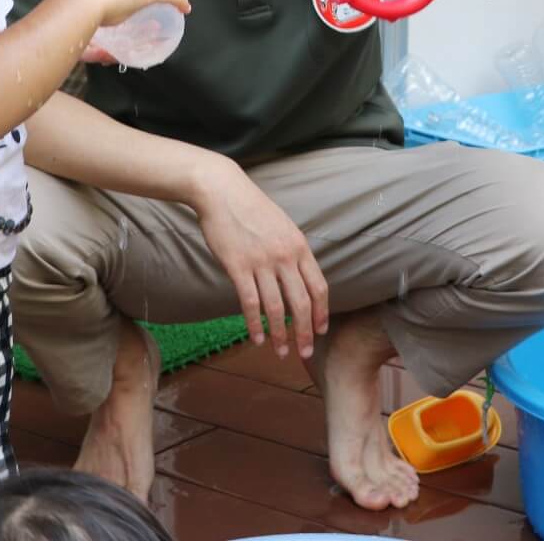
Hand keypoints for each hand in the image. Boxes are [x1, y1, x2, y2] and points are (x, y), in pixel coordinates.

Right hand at [192, 161, 328, 358]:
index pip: (319, 287)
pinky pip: (250, 303)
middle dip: (305, 332)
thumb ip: (292, 251)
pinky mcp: (238, 266)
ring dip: (280, 335)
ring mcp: (261, 262)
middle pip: (302, 303)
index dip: (322, 313)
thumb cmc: (250, 208)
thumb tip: (298, 277)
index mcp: (299, 246)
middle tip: (305, 352)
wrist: (222, 191)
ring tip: (280, 352)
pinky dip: (254, 325)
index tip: (321, 331)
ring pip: (276, 308)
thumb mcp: (282, 226)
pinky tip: (256, 338)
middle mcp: (285, 256)